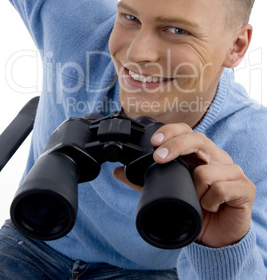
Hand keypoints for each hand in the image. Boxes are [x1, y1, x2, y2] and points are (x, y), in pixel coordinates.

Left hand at [113, 123, 255, 247]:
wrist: (218, 236)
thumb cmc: (196, 208)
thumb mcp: (168, 192)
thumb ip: (146, 181)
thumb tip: (118, 172)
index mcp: (200, 154)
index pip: (186, 132)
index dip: (171, 132)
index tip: (154, 143)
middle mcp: (217, 157)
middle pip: (198, 139)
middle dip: (176, 146)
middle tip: (159, 157)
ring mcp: (232, 171)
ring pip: (208, 169)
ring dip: (196, 188)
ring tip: (197, 200)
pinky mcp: (244, 187)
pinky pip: (222, 188)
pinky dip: (211, 201)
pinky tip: (210, 207)